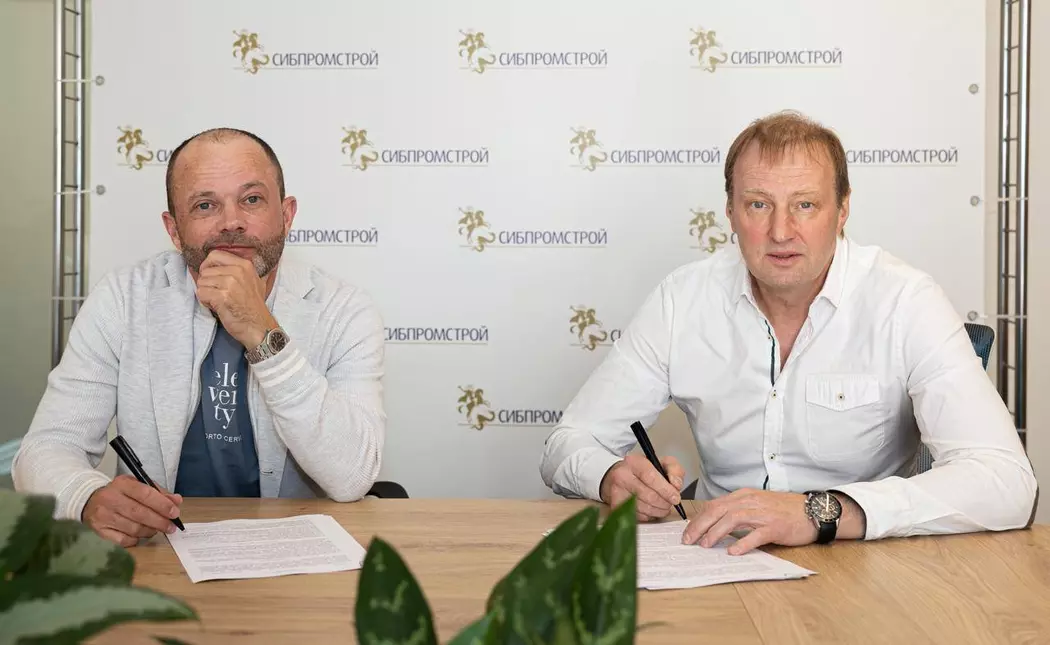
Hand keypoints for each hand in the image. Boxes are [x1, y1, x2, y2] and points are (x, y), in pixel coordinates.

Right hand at [82, 475, 182, 546]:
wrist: (89, 501)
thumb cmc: (119, 493)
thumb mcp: (137, 485)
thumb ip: (158, 492)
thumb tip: (176, 502)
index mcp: (121, 484)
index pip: (145, 494)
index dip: (162, 505)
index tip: (175, 513)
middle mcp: (110, 499)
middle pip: (140, 513)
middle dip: (160, 522)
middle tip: (171, 527)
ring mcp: (103, 517)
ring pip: (134, 529)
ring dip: (150, 531)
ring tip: (156, 529)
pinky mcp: (99, 532)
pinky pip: (124, 540)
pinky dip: (136, 539)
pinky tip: (140, 534)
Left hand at [196, 250, 277, 347]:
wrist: (258, 326)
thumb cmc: (254, 306)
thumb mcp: (255, 281)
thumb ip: (242, 270)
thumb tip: (225, 262)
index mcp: (244, 264)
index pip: (214, 255)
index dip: (207, 266)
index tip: (211, 277)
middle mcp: (238, 271)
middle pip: (205, 270)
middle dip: (206, 283)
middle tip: (216, 293)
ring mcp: (230, 284)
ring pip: (201, 282)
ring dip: (205, 293)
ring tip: (217, 301)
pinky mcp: (222, 297)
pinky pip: (201, 293)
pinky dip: (205, 301)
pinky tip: (216, 306)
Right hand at [599, 453, 684, 521]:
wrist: (621, 477)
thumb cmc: (644, 471)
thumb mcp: (662, 463)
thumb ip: (675, 470)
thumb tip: (676, 485)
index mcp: (634, 462)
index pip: (651, 477)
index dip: (665, 490)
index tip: (676, 498)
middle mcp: (622, 475)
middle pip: (648, 495)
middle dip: (664, 503)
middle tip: (670, 503)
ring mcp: (616, 491)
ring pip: (644, 508)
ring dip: (658, 511)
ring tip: (662, 506)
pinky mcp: (615, 505)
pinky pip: (637, 516)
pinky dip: (648, 516)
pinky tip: (651, 509)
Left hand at [681, 489, 816, 554]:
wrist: (813, 511)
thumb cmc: (784, 510)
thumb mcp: (757, 505)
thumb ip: (738, 511)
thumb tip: (715, 524)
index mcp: (744, 496)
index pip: (714, 505)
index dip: (698, 518)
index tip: (687, 532)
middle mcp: (750, 502)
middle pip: (718, 510)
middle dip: (700, 526)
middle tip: (688, 541)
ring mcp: (763, 514)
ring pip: (733, 519)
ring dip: (716, 533)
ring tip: (705, 545)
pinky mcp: (775, 527)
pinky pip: (756, 535)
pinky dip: (742, 543)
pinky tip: (733, 552)